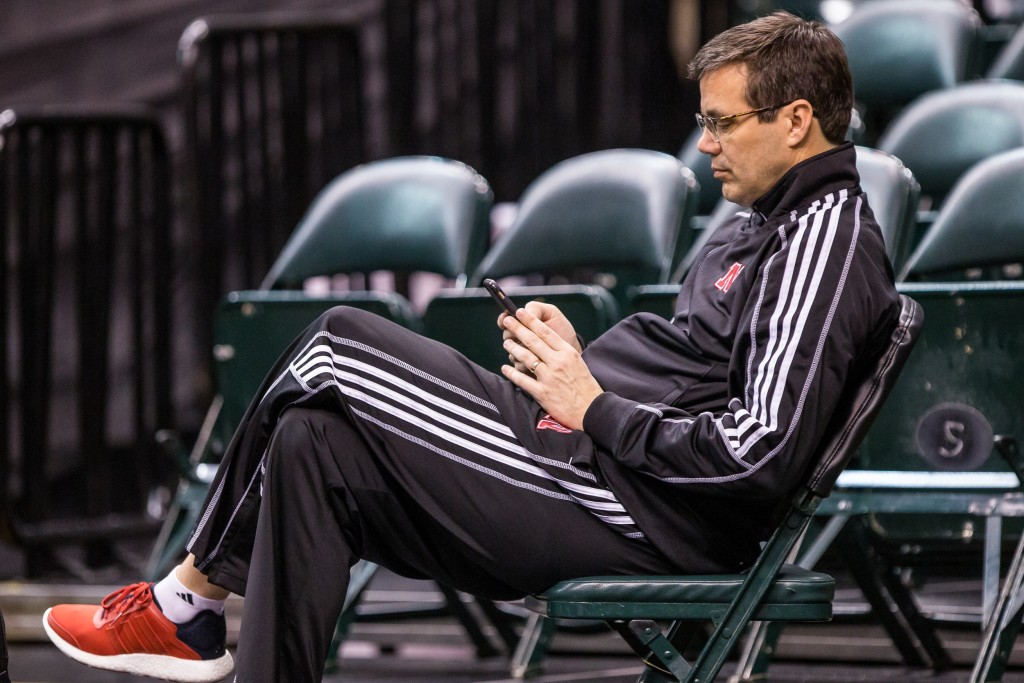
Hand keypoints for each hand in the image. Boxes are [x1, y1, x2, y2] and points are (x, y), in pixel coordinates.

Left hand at [500, 307, 601, 430]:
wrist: (591, 410)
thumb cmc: (585, 386)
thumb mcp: (578, 363)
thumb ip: (562, 352)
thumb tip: (544, 341)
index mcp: (568, 353)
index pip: (546, 332)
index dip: (531, 320)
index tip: (520, 312)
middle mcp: (558, 362)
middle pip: (533, 341)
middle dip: (517, 328)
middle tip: (507, 320)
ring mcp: (549, 377)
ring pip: (526, 358)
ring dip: (513, 348)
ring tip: (506, 342)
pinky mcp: (542, 393)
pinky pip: (522, 380)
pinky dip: (511, 373)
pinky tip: (505, 368)